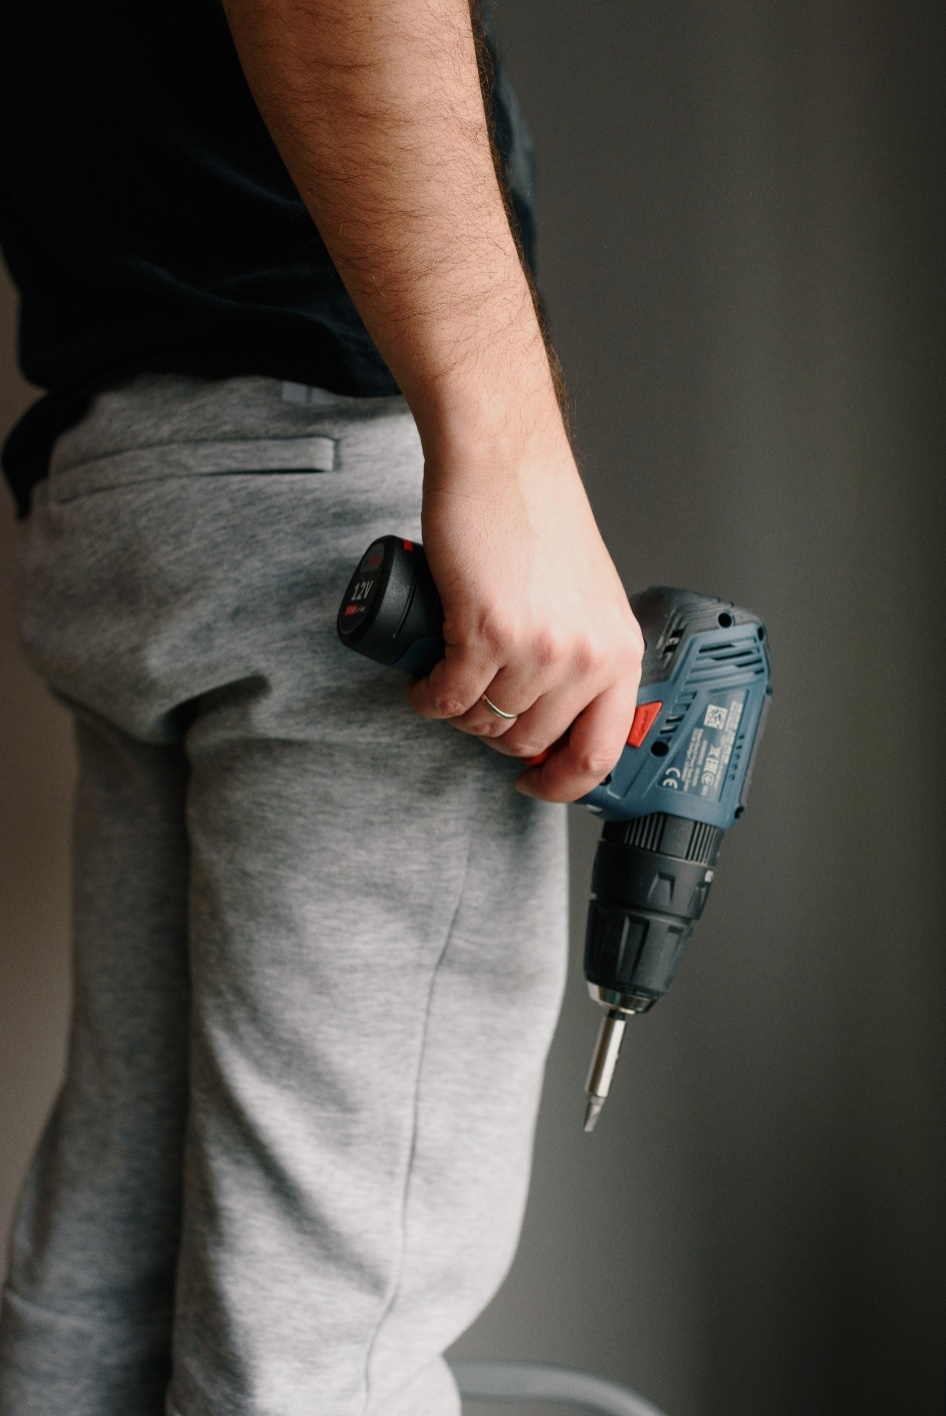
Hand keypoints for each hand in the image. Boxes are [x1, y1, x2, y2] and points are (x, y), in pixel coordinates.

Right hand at [406, 426, 643, 802]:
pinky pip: (448, 696)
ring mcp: (538, 647)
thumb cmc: (537, 514)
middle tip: (474, 701)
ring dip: (457, 712)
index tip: (538, 782)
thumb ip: (582, 649)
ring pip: (486, 723)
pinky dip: (427, 695)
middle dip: (493, 732)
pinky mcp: (486, 631)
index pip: (602, 751)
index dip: (563, 782)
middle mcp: (586, 655)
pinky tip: (423, 677)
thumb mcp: (585, 595)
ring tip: (447, 679)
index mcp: (618, 649)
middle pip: (531, 741)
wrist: (503, 458)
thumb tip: (554, 705)